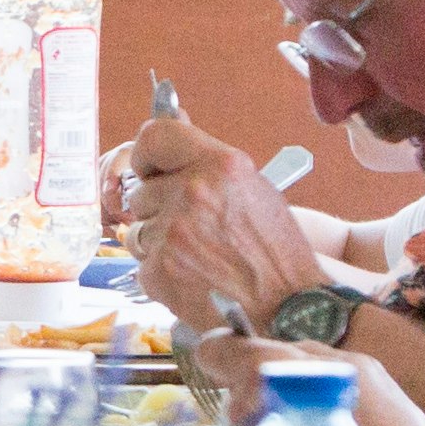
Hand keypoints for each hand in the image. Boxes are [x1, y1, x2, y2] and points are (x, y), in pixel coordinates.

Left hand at [117, 115, 321, 330]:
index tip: (150, 169)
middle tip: (194, 228)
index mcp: (220, 165)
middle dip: (159, 208)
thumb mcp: (253, 189)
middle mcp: (192, 193)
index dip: (147, 154)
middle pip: (141, 191)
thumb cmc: (275, 251)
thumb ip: (207, 160)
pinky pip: (142, 263)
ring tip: (198, 255)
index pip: (154, 135)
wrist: (286, 308)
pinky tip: (193, 277)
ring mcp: (172, 234)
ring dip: (159, 241)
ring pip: (137, 228)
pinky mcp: (158, 271)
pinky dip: (162, 272)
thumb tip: (172, 117)